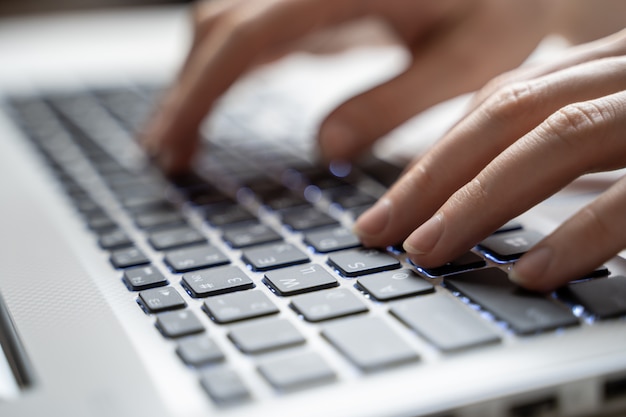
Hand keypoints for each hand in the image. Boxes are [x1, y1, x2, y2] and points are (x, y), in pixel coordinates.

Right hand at [142, 0, 554, 172]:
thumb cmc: (508, 2)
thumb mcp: (471, 59)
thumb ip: (397, 101)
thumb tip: (325, 148)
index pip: (245, 38)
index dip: (200, 94)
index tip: (174, 145)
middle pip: (220, 24)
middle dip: (186, 90)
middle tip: (168, 154)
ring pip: (227, 19)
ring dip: (198, 75)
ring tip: (183, 132)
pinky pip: (253, 23)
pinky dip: (227, 64)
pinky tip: (222, 96)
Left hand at [354, 29, 625, 290]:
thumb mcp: (625, 128)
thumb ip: (574, 145)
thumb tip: (499, 191)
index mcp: (603, 66)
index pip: (504, 101)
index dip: (440, 154)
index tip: (392, 205)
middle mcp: (623, 70)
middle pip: (509, 111)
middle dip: (433, 175)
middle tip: (377, 230)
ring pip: (556, 136)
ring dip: (479, 200)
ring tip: (425, 251)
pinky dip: (578, 233)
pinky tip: (529, 273)